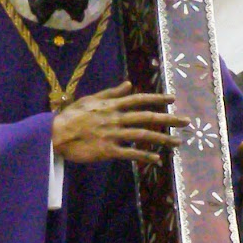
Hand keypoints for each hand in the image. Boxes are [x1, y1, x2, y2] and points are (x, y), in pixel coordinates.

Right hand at [52, 81, 188, 165]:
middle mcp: (116, 118)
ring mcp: (113, 134)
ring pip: (143, 135)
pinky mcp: (107, 150)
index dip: (158, 99)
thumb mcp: (91, 99)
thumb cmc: (71, 116)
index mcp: (112, 105)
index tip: (173, 100)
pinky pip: (130, 153)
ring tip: (178, 142)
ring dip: (162, 138)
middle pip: (147, 117)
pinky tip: (157, 160)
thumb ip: (112, 92)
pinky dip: (144, 156)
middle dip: (169, 119)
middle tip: (186, 121)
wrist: (55, 134)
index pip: (140, 99)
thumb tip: (129, 83)